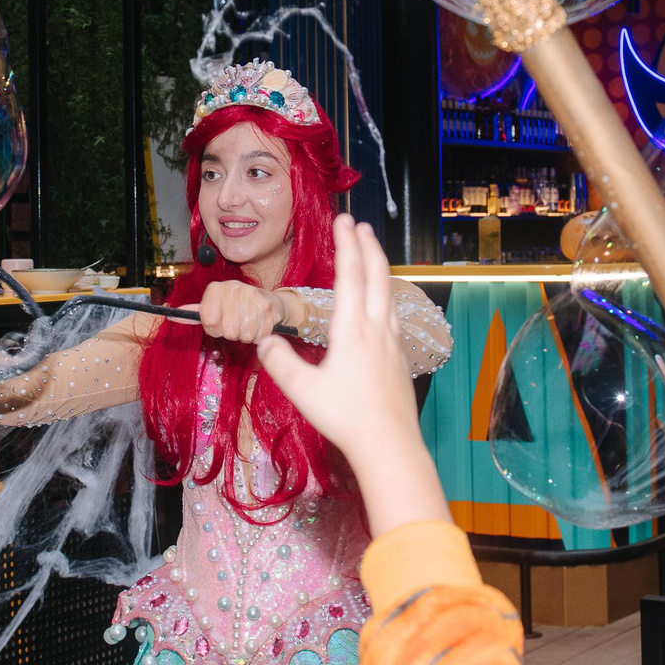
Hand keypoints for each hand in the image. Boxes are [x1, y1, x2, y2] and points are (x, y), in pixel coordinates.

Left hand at [193, 281, 287, 343]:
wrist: (269, 301)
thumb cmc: (236, 307)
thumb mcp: (214, 307)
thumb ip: (194, 313)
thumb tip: (170, 316)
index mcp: (216, 288)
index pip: (208, 321)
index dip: (214, 328)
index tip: (219, 323)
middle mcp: (233, 288)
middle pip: (227, 331)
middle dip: (231, 334)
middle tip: (236, 325)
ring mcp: (252, 296)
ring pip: (243, 335)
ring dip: (245, 336)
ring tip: (247, 324)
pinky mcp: (267, 307)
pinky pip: (259, 336)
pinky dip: (259, 337)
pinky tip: (258, 325)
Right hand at [255, 217, 447, 532]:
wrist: (389, 444)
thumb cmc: (344, 417)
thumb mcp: (302, 391)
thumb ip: (279, 362)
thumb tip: (263, 339)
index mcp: (352, 330)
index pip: (350, 276)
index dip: (346, 245)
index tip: (344, 220)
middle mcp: (376, 329)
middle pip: (377, 277)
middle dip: (368, 247)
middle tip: (360, 224)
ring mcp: (393, 343)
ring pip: (389, 294)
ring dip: (380, 268)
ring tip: (373, 254)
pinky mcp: (401, 358)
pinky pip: (394, 315)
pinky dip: (386, 295)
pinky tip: (383, 305)